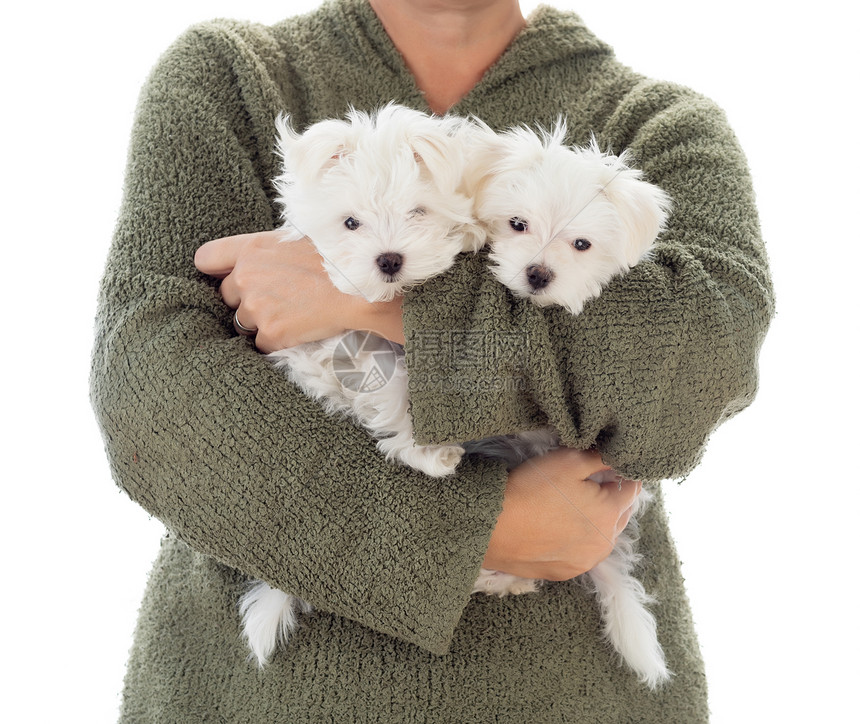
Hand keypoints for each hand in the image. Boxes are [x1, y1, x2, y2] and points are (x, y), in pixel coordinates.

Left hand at [194, 231, 404, 351]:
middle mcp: (246, 277)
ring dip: (261, 322)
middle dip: (247, 299)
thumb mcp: (299, 238)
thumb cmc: (337, 258)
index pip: (206, 258)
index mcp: (251, 249)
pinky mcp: (271, 333)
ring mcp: (257, 307)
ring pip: (243, 322)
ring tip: (292, 313)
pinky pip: (261, 344)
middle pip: (227, 295)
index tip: (227, 275)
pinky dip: (277, 341)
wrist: (360, 288)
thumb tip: (263, 255)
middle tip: (279, 297)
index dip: (215, 269)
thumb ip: (270, 248)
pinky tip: (299, 328)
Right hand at [483, 447, 641, 580]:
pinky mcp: (566, 572)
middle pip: (620, 513)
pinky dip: (578, 539)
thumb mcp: (569, 461)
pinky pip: (582, 552)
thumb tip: (619, 457)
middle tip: (586, 483)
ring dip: (596, 520)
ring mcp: (585, 561)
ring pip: (602, 535)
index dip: (620, 473)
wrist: (493, 527)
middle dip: (611, 497)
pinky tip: (558, 527)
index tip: (604, 465)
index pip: (632, 488)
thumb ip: (601, 458)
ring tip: (571, 506)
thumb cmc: (531, 489)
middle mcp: (605, 543)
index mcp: (611, 513)